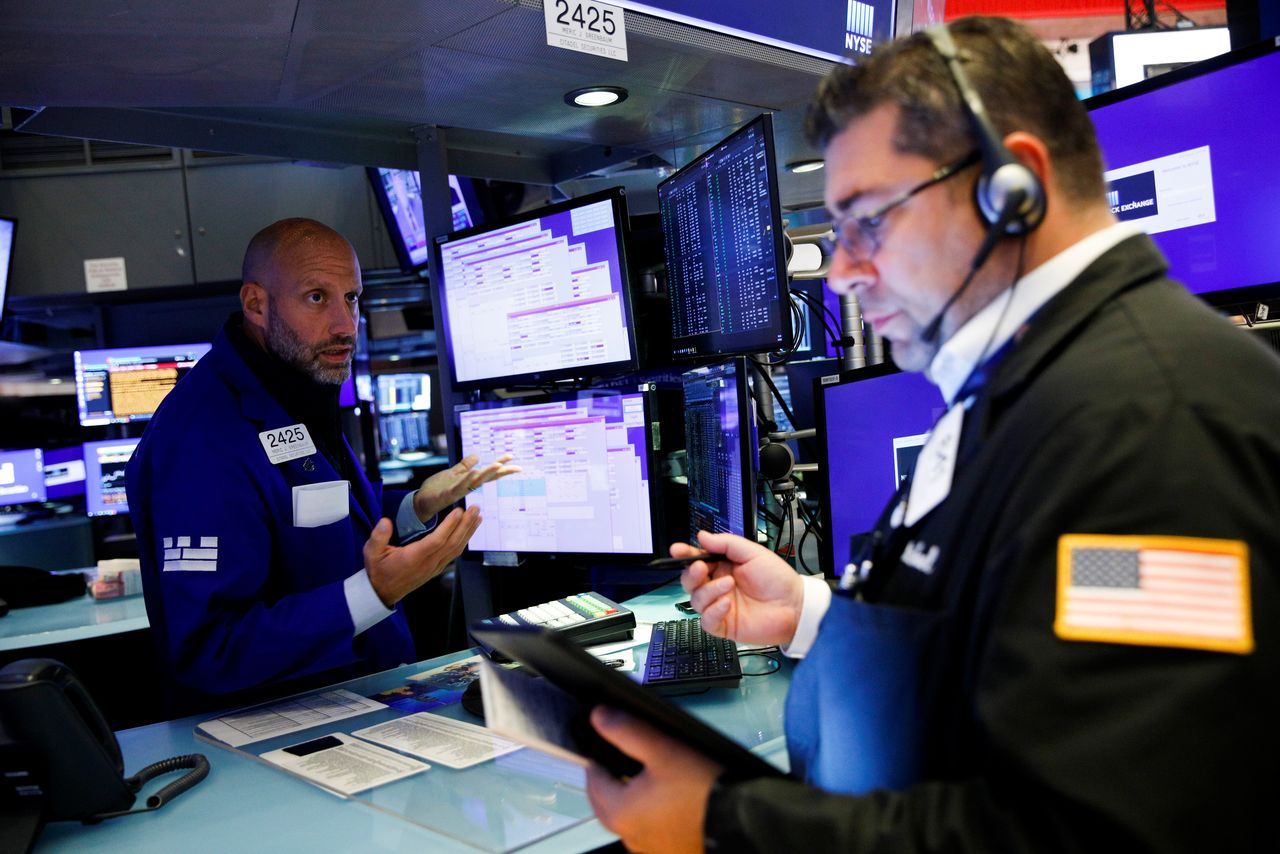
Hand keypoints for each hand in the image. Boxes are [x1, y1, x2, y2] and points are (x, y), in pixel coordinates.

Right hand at [364, 506, 480, 605]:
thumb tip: (385, 522)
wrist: (382, 592)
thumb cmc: (378, 570)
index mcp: (414, 558)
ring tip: (477, 516)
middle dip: (465, 525)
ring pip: (456, 549)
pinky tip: (468, 532)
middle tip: (475, 508)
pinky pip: (453, 554)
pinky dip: (463, 541)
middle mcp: (428, 563)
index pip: (437, 541)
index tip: (459, 511)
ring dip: (468, 532)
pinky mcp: (436, 569)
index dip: (449, 526)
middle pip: (452, 543)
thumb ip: (378, 537)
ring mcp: (434, 567)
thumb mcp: (371, 553)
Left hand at [412, 454, 520, 519]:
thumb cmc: (436, 489)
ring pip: (475, 482)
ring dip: (487, 474)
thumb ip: (464, 466)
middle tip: (515, 467)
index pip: (487, 473)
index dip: (500, 465)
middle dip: (500, 472)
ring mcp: (457, 491)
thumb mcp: (452, 473)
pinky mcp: (446, 495)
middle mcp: (466, 487)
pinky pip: (458, 487)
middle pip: (486, 478)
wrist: (421, 502)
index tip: (512, 458)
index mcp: (468, 481)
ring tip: (497, 465)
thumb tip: (478, 456)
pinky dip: (466, 481)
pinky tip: (473, 473)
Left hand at [586, 706, 720, 853]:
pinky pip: (650, 832)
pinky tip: (668, 802)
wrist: (742, 822)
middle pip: (607, 804)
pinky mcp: (671, 852)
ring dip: (631, 800)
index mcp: (620, 812)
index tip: (602, 745)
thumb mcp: (663, 749)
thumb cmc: (704, 791)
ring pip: (629, 819)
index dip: (596, 756)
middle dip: (610, 781)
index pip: (593, 779)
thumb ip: (627, 731)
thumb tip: (599, 717)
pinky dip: (651, 816)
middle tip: (619, 761)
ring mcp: (651, 849)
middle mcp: (631, 838)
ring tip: (647, 778)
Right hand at [672, 531, 803, 645]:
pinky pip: (706, 620)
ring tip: (729, 584)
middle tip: (701, 567)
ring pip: (696, 600)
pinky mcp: (724, 625)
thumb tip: (702, 537)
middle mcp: (718, 586)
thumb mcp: (753, 552)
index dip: (685, 555)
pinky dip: (713, 610)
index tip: (677, 550)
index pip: (697, 560)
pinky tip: (727, 603)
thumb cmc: (778, 580)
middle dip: (691, 573)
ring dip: (709, 590)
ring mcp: (720, 606)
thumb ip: (726, 543)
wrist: (794, 606)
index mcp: (723, 567)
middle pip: (690, 581)